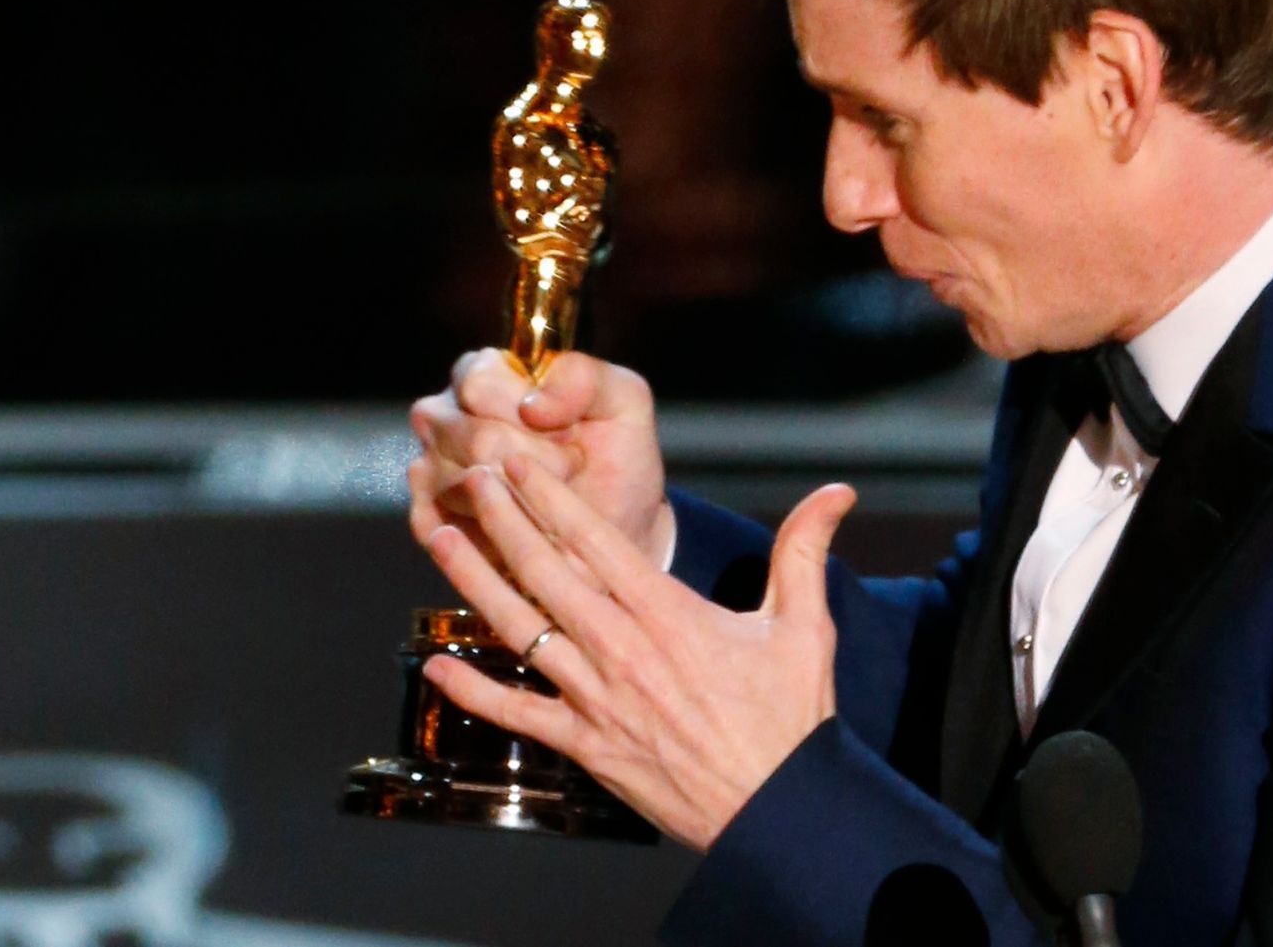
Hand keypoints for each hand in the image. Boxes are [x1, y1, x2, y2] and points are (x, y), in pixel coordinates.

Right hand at [407, 348, 672, 568]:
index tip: (569, 432)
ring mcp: (431, 466)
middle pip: (473, 437)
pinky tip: (522, 524)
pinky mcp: (429, 518)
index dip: (525, 413)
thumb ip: (585, 378)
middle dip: (535, 461)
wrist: (614, 530)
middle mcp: (448, 415)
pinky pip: (443, 525)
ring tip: (547, 495)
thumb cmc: (615, 460)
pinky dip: (493, 531)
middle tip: (568, 468)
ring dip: (519, 499)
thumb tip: (530, 405)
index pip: (479, 383)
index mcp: (488, 373)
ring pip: (459, 484)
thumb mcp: (623, 403)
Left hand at [422, 454, 855, 851]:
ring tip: (441, 539)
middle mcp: (621, 649)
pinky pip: (517, 712)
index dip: (549, 497)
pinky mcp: (584, 746)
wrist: (776, 809)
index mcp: (667, 614)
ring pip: (519, 630)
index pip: (595, 540)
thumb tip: (837, 493)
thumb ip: (804, 552)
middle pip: (544, 572)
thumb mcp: (805, 626)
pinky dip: (472, 691)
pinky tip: (435, 668)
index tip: (518, 463)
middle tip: (468, 478)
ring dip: (474, 582)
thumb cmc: (790, 719)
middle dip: (501, 519)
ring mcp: (596, 699)